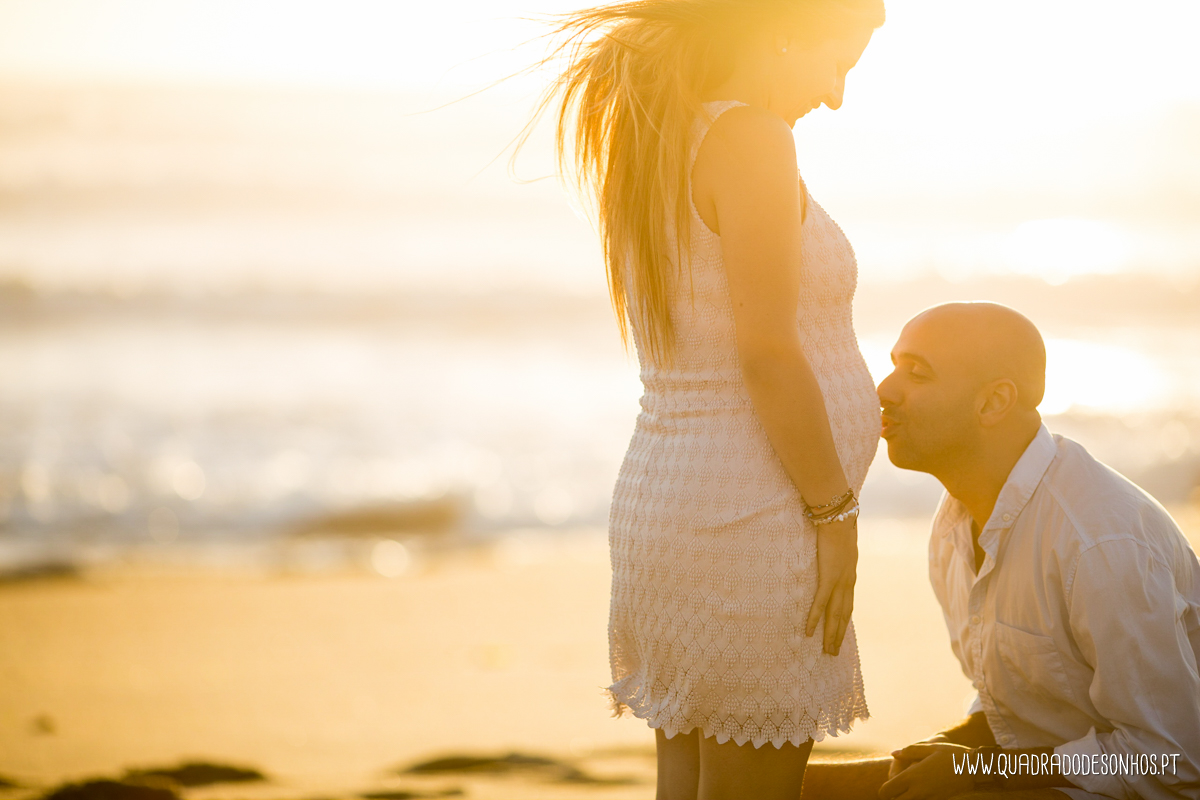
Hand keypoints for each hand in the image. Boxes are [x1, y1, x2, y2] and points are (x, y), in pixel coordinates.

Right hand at [805, 515, 857, 654]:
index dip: (843, 620)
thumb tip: (831, 550)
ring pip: (834, 615)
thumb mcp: (841, 543)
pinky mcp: (828, 578)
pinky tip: (809, 632)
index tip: (840, 633)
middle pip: (843, 615)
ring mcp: (839, 582)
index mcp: (849, 575)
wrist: (839, 519)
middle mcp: (847, 582)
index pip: (847, 603)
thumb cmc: (838, 526)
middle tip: (833, 652)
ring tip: (827, 650)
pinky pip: (820, 604)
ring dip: (830, 634)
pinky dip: (814, 619)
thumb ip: (837, 552)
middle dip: (838, 634)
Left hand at [878, 743, 973, 799]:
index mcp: (912, 776)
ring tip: (909, 790)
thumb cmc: (952, 754)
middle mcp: (918, 790)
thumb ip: (910, 751)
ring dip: (905, 798)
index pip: (886, 791)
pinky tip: (922, 791)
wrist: (975, 768)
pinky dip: (918, 799)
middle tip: (898, 790)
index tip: (889, 785)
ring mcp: (929, 798)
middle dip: (893, 798)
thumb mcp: (930, 748)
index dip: (884, 790)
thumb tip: (894, 754)